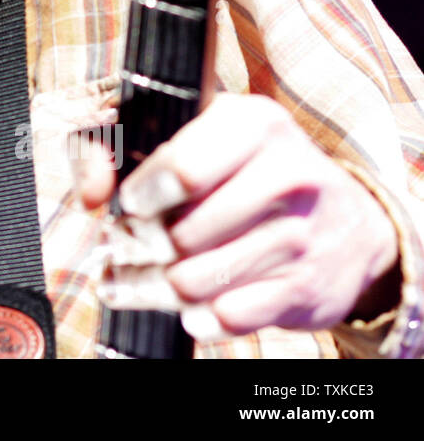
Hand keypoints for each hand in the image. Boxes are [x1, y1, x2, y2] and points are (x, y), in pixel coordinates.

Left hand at [74, 92, 401, 340]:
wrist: (352, 221)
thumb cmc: (246, 168)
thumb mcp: (195, 133)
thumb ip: (120, 145)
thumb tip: (89, 193)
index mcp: (256, 124)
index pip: (184, 171)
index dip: (142, 196)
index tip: (127, 206)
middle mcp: (287, 176)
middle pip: (181, 235)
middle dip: (136, 248)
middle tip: (121, 247)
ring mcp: (300, 237)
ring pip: (195, 281)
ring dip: (152, 287)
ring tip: (133, 279)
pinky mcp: (307, 289)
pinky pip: (228, 317)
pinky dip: (196, 316)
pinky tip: (187, 304)